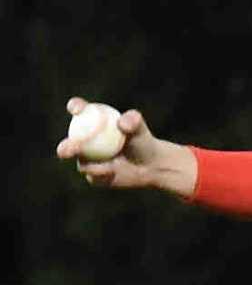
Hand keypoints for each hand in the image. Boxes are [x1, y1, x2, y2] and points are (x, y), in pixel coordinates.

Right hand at [56, 98, 197, 195]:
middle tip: (69, 149)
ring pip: (82, 163)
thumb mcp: (140, 130)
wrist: (152, 166)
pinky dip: (101, 175)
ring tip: (111, 166)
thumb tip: (121, 123)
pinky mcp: (93, 175)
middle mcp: (84, 140)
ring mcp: (87, 158)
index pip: (79, 110)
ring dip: (92, 165)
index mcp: (90, 122)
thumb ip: (133, 121)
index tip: (77, 109)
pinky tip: (112, 173)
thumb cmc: (144, 142)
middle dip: (66, 146)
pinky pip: (92, 176)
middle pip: (70, 142)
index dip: (75, 107)